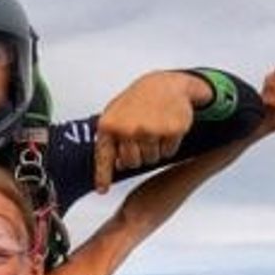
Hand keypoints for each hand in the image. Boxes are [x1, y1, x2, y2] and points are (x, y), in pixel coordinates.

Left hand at [94, 70, 208, 192]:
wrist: (166, 84)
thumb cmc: (138, 100)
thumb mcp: (116, 114)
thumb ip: (112, 139)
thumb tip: (118, 166)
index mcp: (109, 124)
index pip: (104, 157)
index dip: (103, 176)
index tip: (103, 190)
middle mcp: (128, 129)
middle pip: (132, 163)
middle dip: (137, 155)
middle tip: (142, 136)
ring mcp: (150, 130)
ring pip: (151, 159)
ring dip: (154, 150)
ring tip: (153, 128)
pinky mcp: (171, 130)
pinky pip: (168, 152)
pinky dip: (169, 145)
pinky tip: (166, 127)